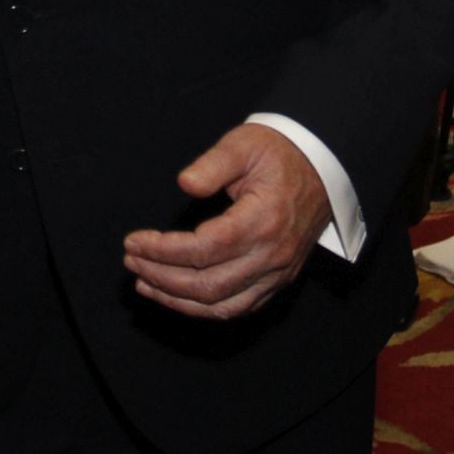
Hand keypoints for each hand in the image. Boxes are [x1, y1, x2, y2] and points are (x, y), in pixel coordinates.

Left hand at [122, 123, 332, 319]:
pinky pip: (239, 307)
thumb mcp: (243, 145)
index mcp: (262, 221)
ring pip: (222, 305)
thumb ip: (212, 164)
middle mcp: (272, 256)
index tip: (133, 242)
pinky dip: (205, 308)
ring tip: (144, 283)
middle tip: (131, 262)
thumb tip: (184, 184)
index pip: (203, 250)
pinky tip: (177, 297)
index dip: (162, 250)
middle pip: (208, 284)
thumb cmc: (277, 154)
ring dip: (178, 300)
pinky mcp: (279, 280)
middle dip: (162, 277)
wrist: (322, 168)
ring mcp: (278, 273)